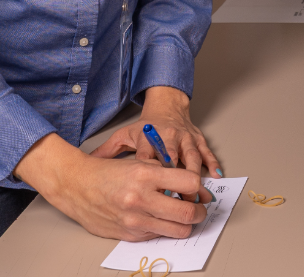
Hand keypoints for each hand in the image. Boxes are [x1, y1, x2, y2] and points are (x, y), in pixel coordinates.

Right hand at [14, 132, 207, 240]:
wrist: (76, 186)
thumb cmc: (106, 172)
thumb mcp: (137, 162)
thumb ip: (163, 173)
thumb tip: (191, 185)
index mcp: (145, 174)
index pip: (190, 183)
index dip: (198, 187)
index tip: (198, 189)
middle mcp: (141, 198)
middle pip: (188, 212)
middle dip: (199, 211)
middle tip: (198, 207)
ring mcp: (135, 219)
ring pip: (178, 230)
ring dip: (186, 224)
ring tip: (182, 216)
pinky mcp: (130, 234)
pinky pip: (159, 235)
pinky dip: (164, 228)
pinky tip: (159, 219)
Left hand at [90, 86, 220, 202]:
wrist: (166, 105)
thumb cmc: (145, 126)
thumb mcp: (124, 136)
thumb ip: (107, 152)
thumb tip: (88, 165)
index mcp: (148, 137)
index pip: (147, 157)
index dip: (149, 174)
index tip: (150, 192)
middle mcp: (167, 136)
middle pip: (171, 159)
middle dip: (174, 179)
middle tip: (176, 199)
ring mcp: (184, 137)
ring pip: (192, 157)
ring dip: (195, 176)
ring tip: (197, 195)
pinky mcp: (197, 138)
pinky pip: (206, 152)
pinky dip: (211, 164)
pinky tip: (215, 176)